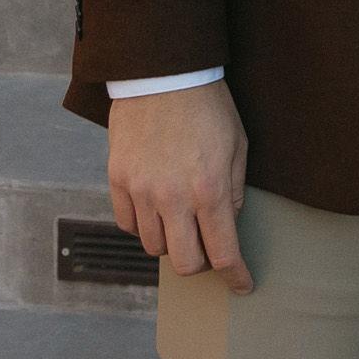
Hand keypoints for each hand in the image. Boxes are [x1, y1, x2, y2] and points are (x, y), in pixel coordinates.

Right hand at [105, 76, 253, 289]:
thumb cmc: (208, 106)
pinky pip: (128, 223)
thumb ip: (233, 190)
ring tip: (181, 221)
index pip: (222, 252)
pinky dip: (144, 225)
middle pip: (185, 262)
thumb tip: (227, 224)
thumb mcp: (237, 145)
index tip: (241, 285)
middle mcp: (173, 197)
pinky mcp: (118, 179)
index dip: (235, 276)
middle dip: (201, 263)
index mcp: (209, 189)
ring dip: (171, 242)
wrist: (163, 72)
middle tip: (208, 248)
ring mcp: (141, 190)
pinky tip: (156, 209)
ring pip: (154, 246)